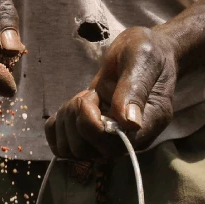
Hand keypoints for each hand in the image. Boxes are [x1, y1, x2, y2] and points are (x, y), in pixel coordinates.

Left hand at [44, 27, 177, 159]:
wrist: (142, 52)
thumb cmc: (146, 51)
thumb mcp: (142, 59)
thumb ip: (134, 89)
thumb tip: (130, 123)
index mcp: (147, 124)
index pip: (113, 146)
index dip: (92, 126)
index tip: (93, 96)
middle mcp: (127, 139)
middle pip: (86, 152)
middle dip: (77, 119)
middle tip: (90, 94)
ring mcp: (108, 139)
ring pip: (70, 150)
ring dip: (67, 120)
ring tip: (84, 98)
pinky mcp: (90, 135)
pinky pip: (59, 144)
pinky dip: (57, 125)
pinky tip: (73, 106)